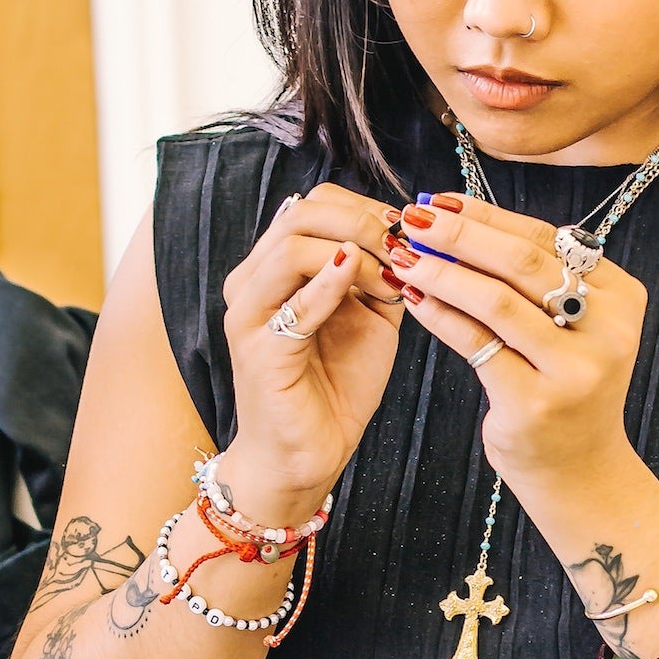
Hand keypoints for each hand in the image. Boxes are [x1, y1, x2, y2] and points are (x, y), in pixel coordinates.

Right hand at [221, 183, 403, 515]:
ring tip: (391, 277)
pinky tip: (367, 282)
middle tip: (404, 246)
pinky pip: (294, 304)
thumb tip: (408, 235)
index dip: (365, 207)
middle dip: (363, 221)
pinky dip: (330, 284)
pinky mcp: (260, 350)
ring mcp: (250, 314)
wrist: (308, 454)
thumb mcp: (369, 317)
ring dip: (355, 250)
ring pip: (293, 246)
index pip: (314, 203)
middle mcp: (252, 281)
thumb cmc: (335, 386)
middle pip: (303, 213)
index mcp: (273, 267)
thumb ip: (380, 273)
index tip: (407, 234)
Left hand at [385, 194, 646, 486]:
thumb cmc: (563, 388)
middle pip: (522, 263)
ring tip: (404, 255)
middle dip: (460, 235)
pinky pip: (476, 344)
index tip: (441, 200)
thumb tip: (455, 219)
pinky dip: (439, 315)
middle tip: (414, 217)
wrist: (579, 471)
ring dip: (442, 272)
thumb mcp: (570, 328)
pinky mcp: (534, 402)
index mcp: (621, 298)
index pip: (546, 240)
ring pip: (496, 301)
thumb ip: (534, 280)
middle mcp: (607, 331)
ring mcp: (573, 370)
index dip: (488, 216)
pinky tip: (413, 296)